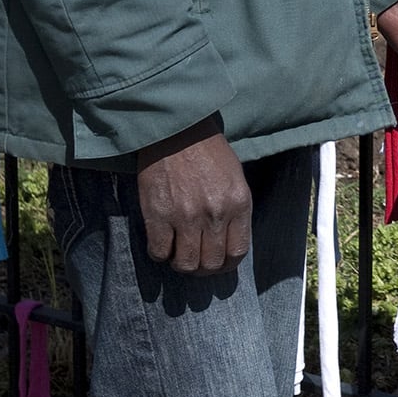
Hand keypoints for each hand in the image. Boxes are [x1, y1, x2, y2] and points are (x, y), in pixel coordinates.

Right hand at [137, 116, 251, 274]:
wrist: (177, 129)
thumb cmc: (207, 151)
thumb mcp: (234, 178)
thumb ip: (234, 210)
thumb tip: (227, 241)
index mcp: (238, 203)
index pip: (237, 252)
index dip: (226, 264)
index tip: (217, 262)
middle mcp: (215, 214)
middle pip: (212, 263)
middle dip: (204, 267)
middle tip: (195, 259)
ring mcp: (186, 217)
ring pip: (186, 264)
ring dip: (182, 264)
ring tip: (178, 253)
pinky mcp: (159, 215)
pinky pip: (159, 252)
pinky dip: (160, 253)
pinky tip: (161, 242)